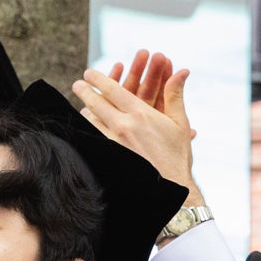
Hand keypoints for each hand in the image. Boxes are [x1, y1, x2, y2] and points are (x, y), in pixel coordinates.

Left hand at [72, 53, 198, 199]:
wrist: (171, 189)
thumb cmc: (177, 155)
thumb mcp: (179, 122)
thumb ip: (175, 94)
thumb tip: (182, 71)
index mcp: (140, 113)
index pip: (113, 89)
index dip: (99, 79)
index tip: (89, 73)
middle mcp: (123, 126)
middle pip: (96, 103)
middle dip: (85, 91)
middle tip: (77, 84)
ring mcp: (113, 143)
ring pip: (91, 121)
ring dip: (85, 110)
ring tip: (81, 106)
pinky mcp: (109, 157)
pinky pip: (93, 138)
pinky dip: (88, 130)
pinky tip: (85, 128)